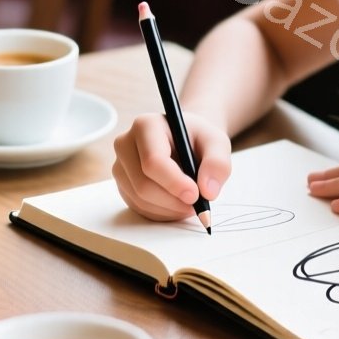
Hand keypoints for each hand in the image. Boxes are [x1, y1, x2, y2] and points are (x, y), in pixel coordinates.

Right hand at [112, 112, 230, 221]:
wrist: (185, 142)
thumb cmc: (198, 139)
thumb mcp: (217, 142)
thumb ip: (217, 163)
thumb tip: (208, 192)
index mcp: (146, 125)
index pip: (153, 161)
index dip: (174, 183)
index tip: (195, 195)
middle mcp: (125, 144)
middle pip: (143, 185)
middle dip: (173, 201)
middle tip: (196, 204)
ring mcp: (120, 166)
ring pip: (140, 200)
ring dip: (169, 209)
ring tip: (190, 203)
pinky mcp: (122, 185)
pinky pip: (139, 208)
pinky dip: (162, 213)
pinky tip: (177, 204)